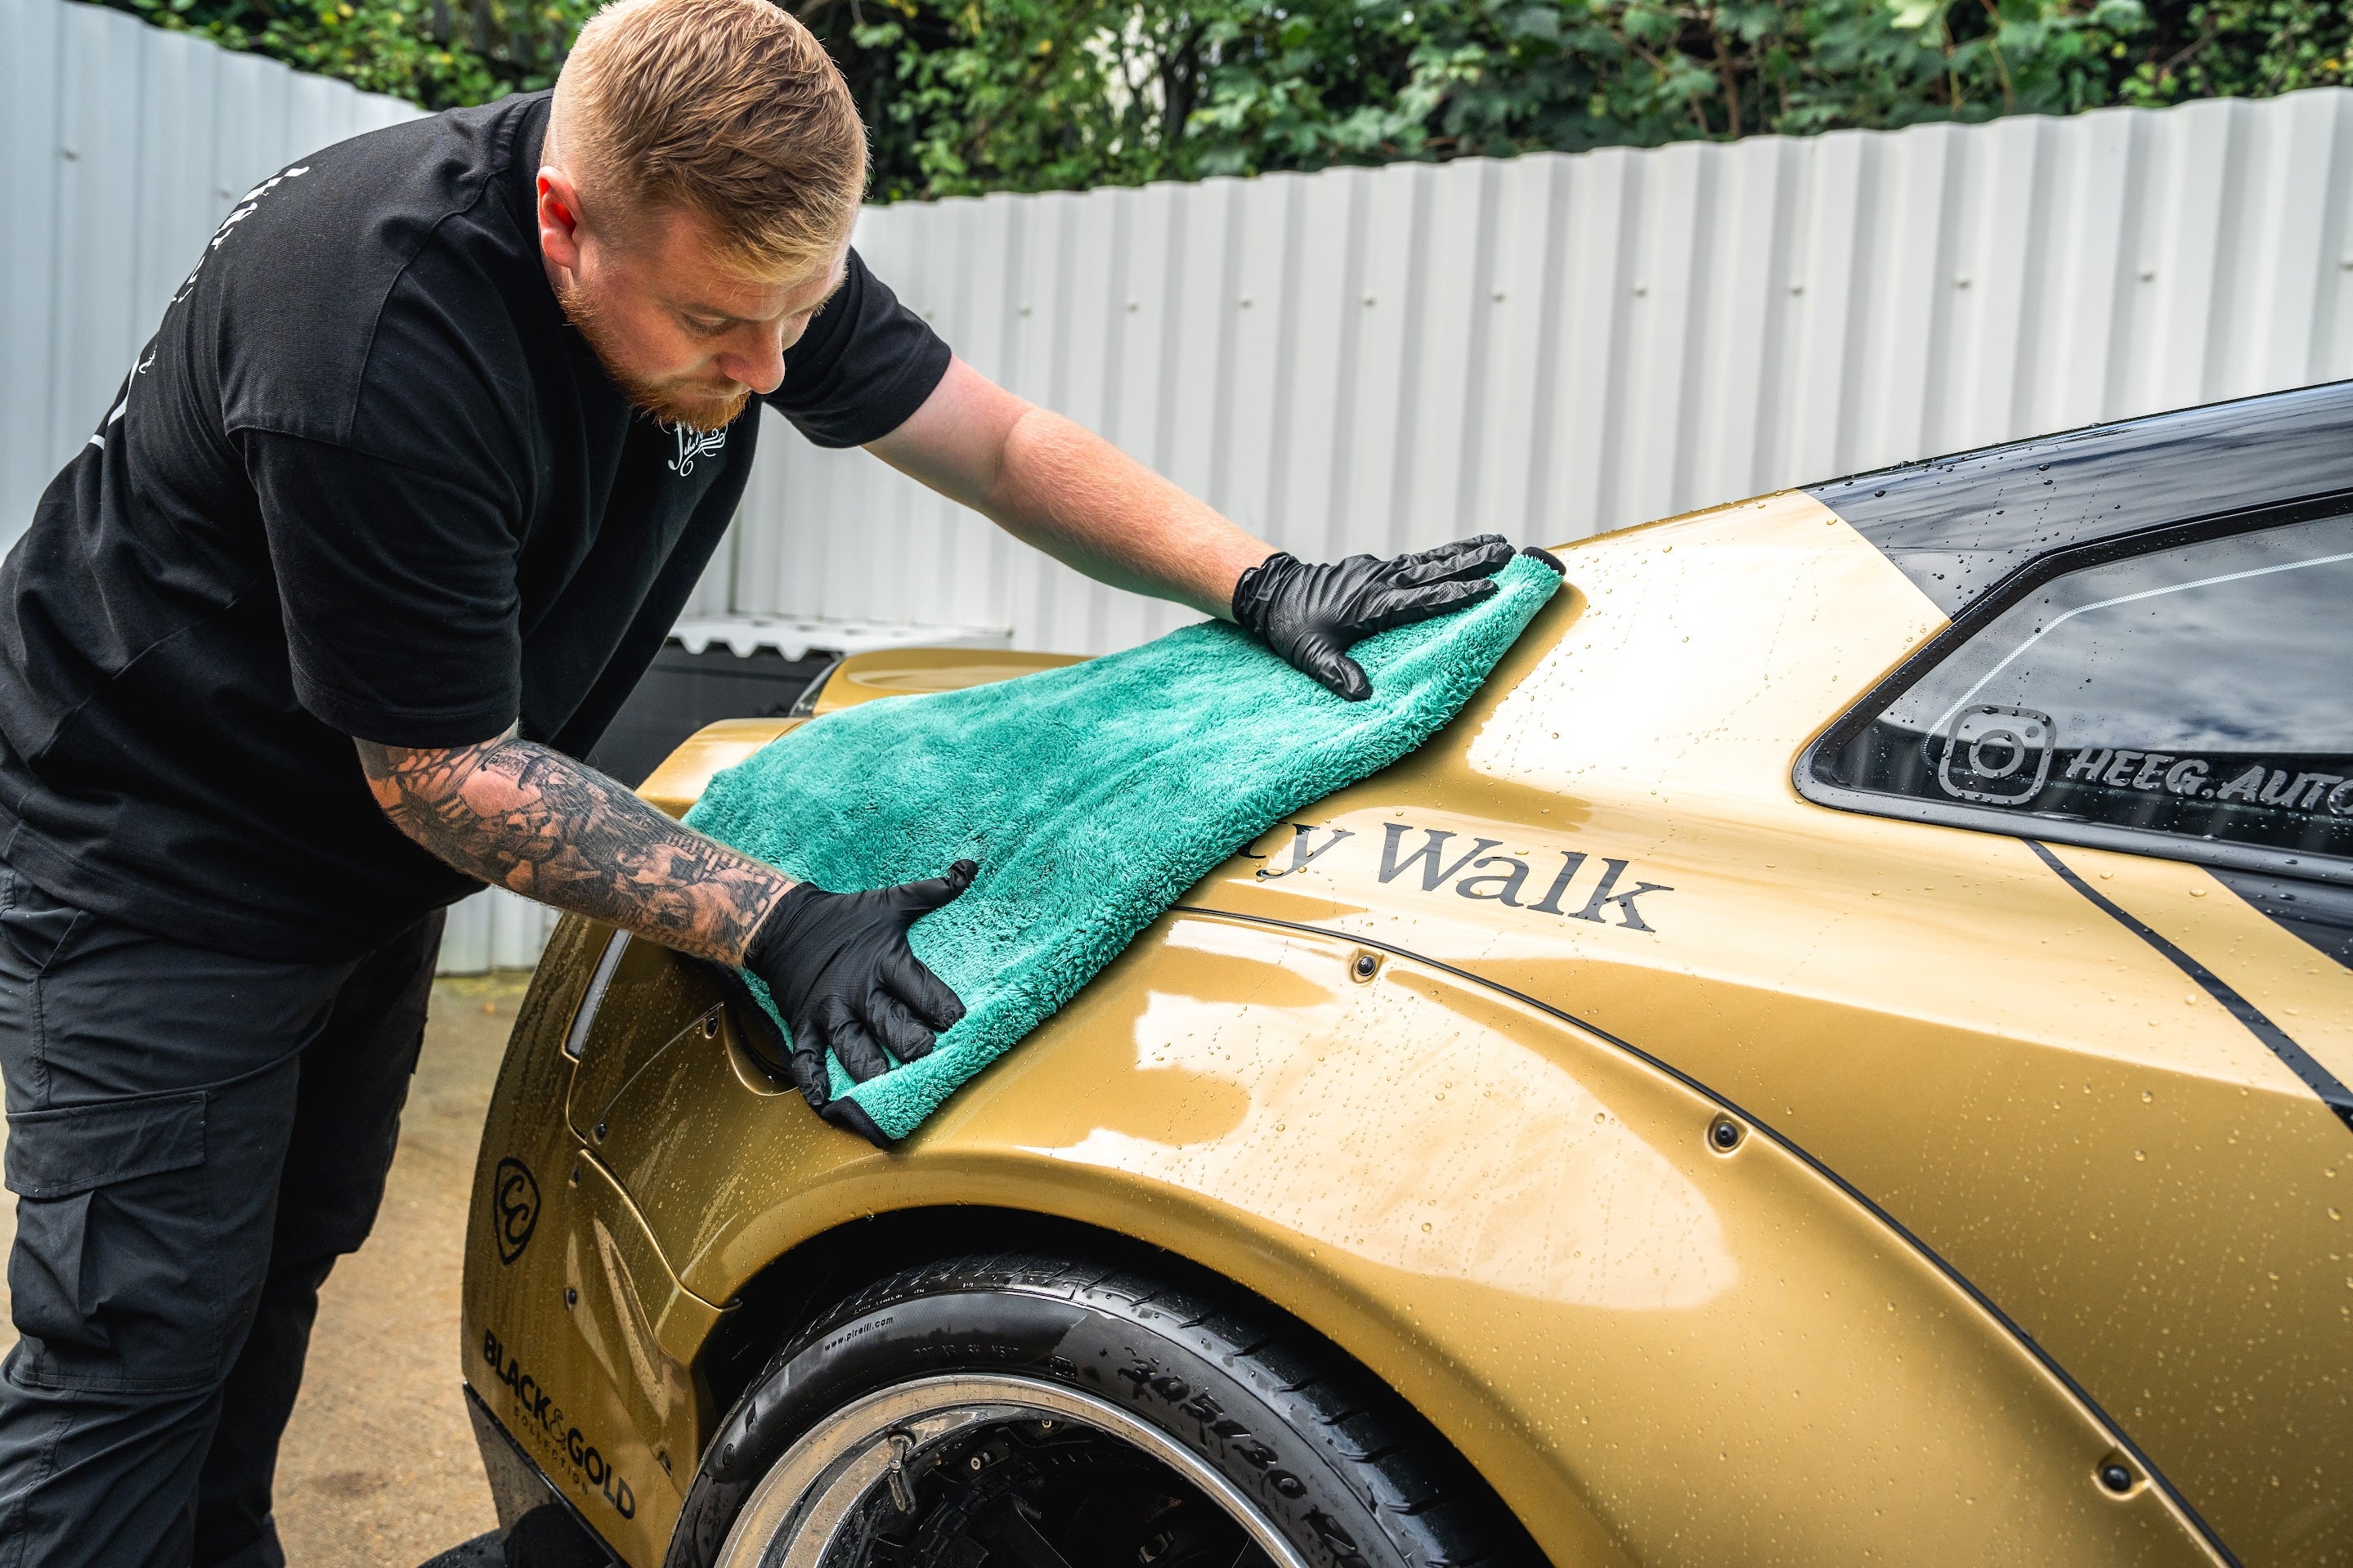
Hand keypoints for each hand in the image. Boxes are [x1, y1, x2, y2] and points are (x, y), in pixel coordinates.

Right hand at [742, 862, 975, 1095]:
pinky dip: (813, 1081)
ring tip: (888, 1086)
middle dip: (915, 1046)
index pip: (924, 991)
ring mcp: (829, 1011)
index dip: (947, 1010)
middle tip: (931, 1058)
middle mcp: (859, 990)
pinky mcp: (803, 1024)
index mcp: (885, 962)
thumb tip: (970, 866)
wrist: (782, 922)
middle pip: (893, 1026)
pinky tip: (825, 1101)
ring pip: (854, 1048)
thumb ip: (933, 890)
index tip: (964, 1025)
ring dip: (872, 1069)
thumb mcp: (890, 901)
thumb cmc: (844, 916)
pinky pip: (806, 1058)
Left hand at [1231, 535, 1517, 699]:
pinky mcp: (1375, 569)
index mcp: (1370, 604)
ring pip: (1429, 560)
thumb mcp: (1308, 654)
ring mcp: (1378, 572)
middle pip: (1435, 570)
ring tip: (1500, 543)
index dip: (1456, 594)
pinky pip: (1416, 561)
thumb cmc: (1290, 626)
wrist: (1271, 591)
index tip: (1489, 587)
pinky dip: (1441, 556)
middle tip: (1510, 552)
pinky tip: (1460, 554)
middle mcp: (1380, 582)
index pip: (1422, 599)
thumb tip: (1363, 696)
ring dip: (1464, 552)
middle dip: (1474, 562)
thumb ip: (1335, 672)